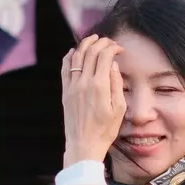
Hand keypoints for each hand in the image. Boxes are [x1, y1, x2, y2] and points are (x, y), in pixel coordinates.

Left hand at [61, 35, 125, 165]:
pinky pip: (65, 68)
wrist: (84, 145)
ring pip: (76, 57)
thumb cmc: (105, 130)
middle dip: (100, 43)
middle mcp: (84, 83)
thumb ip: (116, 84)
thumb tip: (113, 65)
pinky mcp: (65, 92)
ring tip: (92, 39)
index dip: (112, 48)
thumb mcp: (119, 109)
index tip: (119, 49)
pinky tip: (74, 51)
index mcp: (99, 86)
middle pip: (90, 53)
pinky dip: (69, 57)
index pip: (104, 56)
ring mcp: (72, 87)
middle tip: (108, 41)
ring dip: (84, 45)